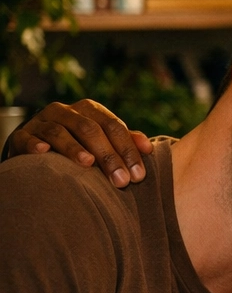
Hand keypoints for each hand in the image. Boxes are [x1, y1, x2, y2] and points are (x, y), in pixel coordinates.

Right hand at [4, 100, 152, 187]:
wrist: (36, 146)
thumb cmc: (78, 144)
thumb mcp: (101, 140)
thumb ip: (124, 142)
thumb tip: (149, 148)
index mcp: (88, 111)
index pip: (113, 126)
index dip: (127, 149)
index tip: (139, 175)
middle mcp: (64, 112)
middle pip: (89, 129)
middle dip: (108, 155)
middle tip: (121, 181)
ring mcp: (41, 122)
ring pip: (59, 132)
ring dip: (73, 148)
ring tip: (88, 164)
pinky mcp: (21, 136)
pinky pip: (27, 138)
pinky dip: (36, 145)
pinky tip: (44, 153)